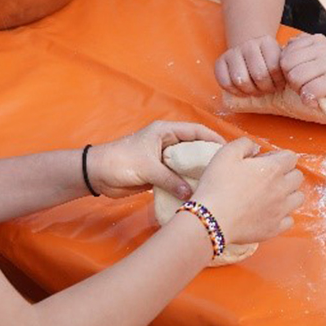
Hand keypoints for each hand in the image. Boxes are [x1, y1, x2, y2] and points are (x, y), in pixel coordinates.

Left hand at [87, 121, 224, 198]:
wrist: (97, 174)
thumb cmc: (121, 161)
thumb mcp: (147, 168)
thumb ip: (170, 179)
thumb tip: (191, 194)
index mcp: (166, 131)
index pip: (196, 131)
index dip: (213, 138)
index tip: (228, 151)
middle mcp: (167, 143)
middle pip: (195, 147)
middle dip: (209, 157)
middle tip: (226, 170)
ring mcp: (164, 159)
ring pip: (187, 164)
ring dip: (197, 172)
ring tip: (215, 183)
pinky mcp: (159, 173)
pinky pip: (178, 177)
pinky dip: (186, 184)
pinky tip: (197, 192)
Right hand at [188, 137, 304, 244]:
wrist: (211, 220)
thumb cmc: (217, 185)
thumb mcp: (226, 153)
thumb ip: (245, 144)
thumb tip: (255, 147)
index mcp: (273, 168)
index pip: (291, 157)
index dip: (278, 156)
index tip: (264, 161)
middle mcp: (282, 189)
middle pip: (298, 177)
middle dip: (286, 173)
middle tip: (268, 177)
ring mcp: (281, 210)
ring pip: (298, 198)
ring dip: (289, 194)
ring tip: (272, 195)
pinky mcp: (275, 228)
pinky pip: (290, 220)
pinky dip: (283, 215)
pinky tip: (269, 213)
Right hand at [215, 36, 284, 95]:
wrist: (248, 46)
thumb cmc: (268, 58)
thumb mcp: (280, 57)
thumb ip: (286, 66)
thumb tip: (293, 80)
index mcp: (267, 42)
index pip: (274, 67)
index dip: (278, 82)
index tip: (279, 86)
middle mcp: (249, 45)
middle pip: (259, 75)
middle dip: (265, 89)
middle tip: (267, 90)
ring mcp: (233, 52)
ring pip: (241, 80)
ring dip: (250, 91)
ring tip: (256, 91)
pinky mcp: (220, 62)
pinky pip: (225, 82)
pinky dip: (234, 92)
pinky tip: (243, 91)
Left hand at [280, 33, 325, 113]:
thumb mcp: (315, 58)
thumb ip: (298, 52)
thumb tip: (279, 51)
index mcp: (316, 40)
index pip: (284, 54)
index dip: (288, 70)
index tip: (304, 76)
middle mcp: (323, 47)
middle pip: (286, 66)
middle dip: (292, 81)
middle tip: (307, 86)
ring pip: (295, 78)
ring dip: (301, 91)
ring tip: (314, 92)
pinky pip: (309, 91)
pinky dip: (310, 100)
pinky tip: (318, 100)